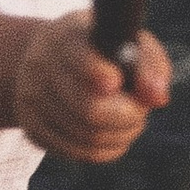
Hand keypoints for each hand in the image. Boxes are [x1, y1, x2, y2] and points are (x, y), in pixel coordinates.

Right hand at [16, 12, 171, 164]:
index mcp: (65, 37)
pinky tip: (114, 132)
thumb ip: (149, 64)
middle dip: (127, 115)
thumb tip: (157, 98)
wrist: (47, 60)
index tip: (115, 82)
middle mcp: (41, 67)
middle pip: (87, 108)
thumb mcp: (125, 39)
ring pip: (88, 136)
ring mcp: (32, 101)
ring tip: (131, 119)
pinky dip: (108, 147)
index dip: (97, 72)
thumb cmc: (99, 49)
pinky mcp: (33, 130)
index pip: (77, 56)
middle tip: (140, 111)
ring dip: (122, 133)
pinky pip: (80, 152)